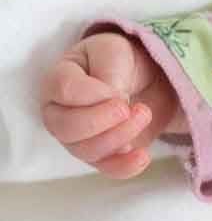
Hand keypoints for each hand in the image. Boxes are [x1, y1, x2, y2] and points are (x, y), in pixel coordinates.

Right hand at [40, 31, 185, 178]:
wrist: (145, 77)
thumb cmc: (121, 61)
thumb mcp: (115, 51)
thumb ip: (109, 72)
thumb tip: (113, 102)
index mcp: (58, 80)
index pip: (63, 90)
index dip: (93, 94)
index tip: (119, 90)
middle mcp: (60, 113)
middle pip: (65, 128)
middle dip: (101, 121)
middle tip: (128, 109)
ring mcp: (78, 138)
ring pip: (86, 151)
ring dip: (120, 137)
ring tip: (144, 114)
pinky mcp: (102, 154)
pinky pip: (107, 169)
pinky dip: (125, 166)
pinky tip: (143, 155)